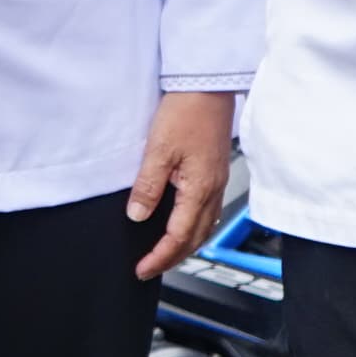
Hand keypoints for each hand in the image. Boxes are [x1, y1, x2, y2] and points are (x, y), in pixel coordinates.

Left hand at [126, 90, 236, 277]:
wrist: (208, 87)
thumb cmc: (187, 111)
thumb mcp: (159, 149)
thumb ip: (148, 186)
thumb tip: (137, 215)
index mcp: (199, 189)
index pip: (178, 236)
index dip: (159, 257)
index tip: (142, 269)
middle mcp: (213, 190)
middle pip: (195, 238)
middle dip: (173, 258)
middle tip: (150, 269)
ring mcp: (217, 182)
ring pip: (204, 227)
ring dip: (185, 245)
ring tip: (164, 254)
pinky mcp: (216, 172)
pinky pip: (207, 211)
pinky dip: (193, 227)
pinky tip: (181, 224)